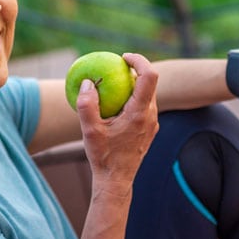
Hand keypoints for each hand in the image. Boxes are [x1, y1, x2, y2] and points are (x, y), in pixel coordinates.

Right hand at [75, 52, 158, 189]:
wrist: (116, 181)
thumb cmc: (103, 156)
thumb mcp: (89, 131)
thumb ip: (86, 104)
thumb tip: (88, 82)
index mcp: (139, 113)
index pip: (149, 76)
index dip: (139, 60)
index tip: (123, 58)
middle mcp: (150, 116)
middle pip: (150, 83)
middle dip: (135, 70)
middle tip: (116, 67)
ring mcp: (152, 124)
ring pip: (148, 95)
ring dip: (134, 86)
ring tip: (114, 85)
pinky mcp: (149, 130)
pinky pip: (144, 107)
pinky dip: (133, 99)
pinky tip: (116, 104)